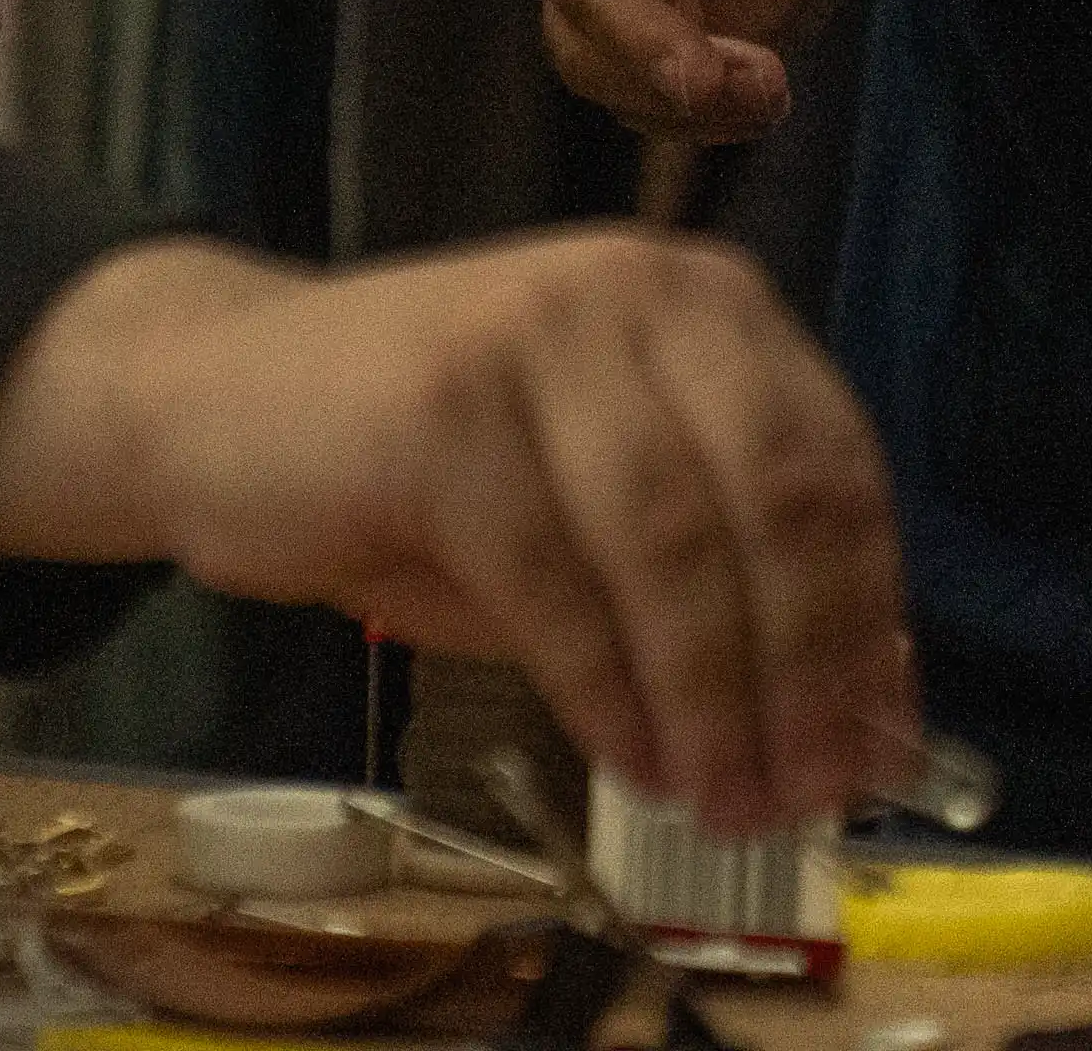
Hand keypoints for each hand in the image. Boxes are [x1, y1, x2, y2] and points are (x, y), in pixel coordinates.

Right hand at [0, 233, 919, 829]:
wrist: (209, 397)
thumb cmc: (427, 463)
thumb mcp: (600, 491)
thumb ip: (723, 563)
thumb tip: (854, 697)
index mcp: (709, 303)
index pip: (836, 464)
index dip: (870, 615)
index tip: (882, 739)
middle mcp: (640, 293)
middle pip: (776, 501)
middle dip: (808, 669)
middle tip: (809, 792)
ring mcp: (538, 340)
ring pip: (676, 547)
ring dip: (714, 698)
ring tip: (725, 798)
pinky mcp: (441, 416)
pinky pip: (559, 584)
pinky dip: (608, 691)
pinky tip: (633, 757)